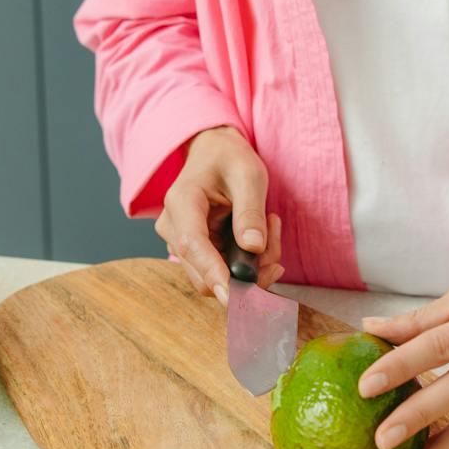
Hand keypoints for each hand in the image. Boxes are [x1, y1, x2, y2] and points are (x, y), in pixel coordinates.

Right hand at [155, 126, 283, 302]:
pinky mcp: (195, 253)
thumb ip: (251, 211)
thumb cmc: (228, 159)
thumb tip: (252, 247)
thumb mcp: (249, 175)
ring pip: (216, 278)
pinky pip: (222, 272)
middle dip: (246, 272)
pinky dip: (247, 264)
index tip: (234, 295)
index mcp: (182, 202)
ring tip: (270, 228)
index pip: (191, 244)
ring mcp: (181, 243)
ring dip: (251, 266)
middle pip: (203, 273)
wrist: (214, 154)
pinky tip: (260, 236)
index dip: (213, 271)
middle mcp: (173, 227)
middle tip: (275, 247)